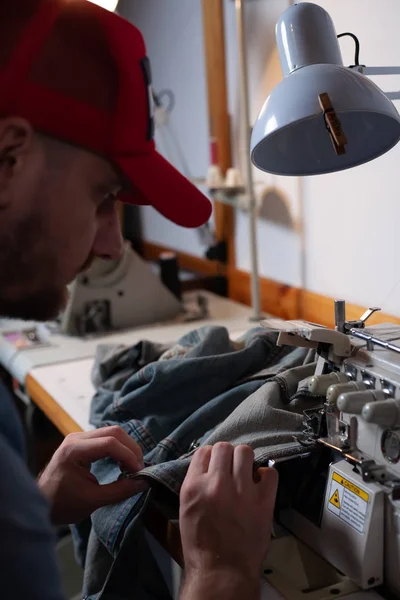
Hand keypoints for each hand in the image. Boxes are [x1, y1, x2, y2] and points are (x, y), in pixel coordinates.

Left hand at [37, 426, 147, 524]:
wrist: (40, 503)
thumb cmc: (62, 504)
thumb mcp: (93, 501)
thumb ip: (120, 491)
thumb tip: (144, 482)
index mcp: (74, 450)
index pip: (110, 443)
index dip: (129, 456)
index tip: (139, 473)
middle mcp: (76, 438)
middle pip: (114, 432)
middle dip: (131, 449)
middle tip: (139, 468)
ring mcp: (79, 437)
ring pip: (112, 432)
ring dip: (127, 447)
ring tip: (133, 467)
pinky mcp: (82, 442)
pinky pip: (106, 437)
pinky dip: (119, 448)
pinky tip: (123, 463)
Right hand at [179, 443, 277, 598]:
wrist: (222, 571)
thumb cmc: (201, 545)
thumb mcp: (186, 509)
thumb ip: (195, 484)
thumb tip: (207, 465)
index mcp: (194, 486)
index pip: (203, 451)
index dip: (210, 457)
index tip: (215, 465)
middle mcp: (216, 484)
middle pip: (224, 447)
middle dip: (227, 456)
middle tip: (230, 469)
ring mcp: (241, 491)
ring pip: (245, 452)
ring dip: (245, 461)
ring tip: (245, 474)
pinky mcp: (263, 501)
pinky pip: (270, 472)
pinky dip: (266, 476)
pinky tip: (260, 485)